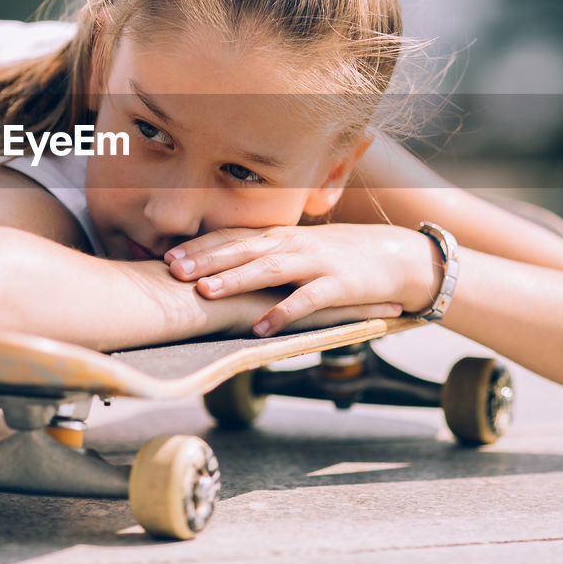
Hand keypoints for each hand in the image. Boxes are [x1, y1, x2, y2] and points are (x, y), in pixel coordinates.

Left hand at [164, 224, 437, 335]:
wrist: (396, 256)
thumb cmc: (338, 257)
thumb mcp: (297, 250)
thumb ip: (263, 257)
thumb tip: (218, 271)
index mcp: (279, 236)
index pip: (232, 236)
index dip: (200, 245)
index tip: (166, 255)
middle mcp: (293, 244)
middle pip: (243, 248)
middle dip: (206, 259)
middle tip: (173, 271)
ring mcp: (316, 263)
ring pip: (270, 269)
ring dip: (237, 279)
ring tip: (207, 293)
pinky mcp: (339, 286)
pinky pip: (307, 300)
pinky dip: (283, 312)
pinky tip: (261, 328)